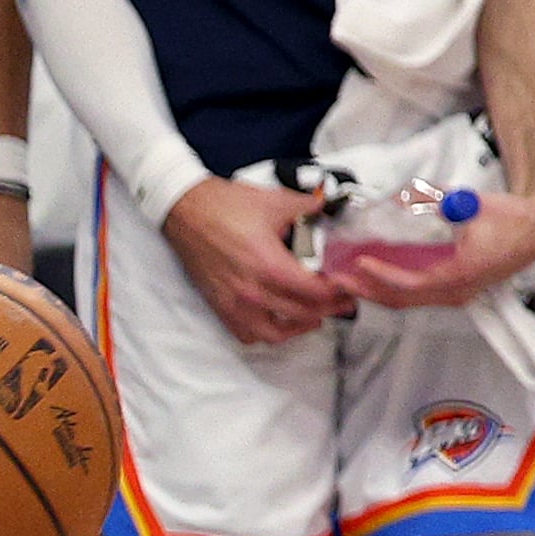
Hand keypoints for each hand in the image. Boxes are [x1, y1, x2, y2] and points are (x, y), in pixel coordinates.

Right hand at [161, 178, 349, 344]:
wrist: (183, 210)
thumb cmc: (225, 205)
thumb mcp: (274, 201)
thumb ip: (308, 208)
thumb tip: (329, 209)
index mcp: (270, 266)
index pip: (316, 292)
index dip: (339, 292)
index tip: (351, 287)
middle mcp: (253, 291)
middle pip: (302, 314)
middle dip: (329, 309)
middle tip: (344, 302)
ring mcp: (234, 302)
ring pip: (276, 333)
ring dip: (299, 327)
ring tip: (315, 315)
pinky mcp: (220, 305)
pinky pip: (247, 334)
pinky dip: (266, 333)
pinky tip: (279, 321)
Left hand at [322, 185, 534, 312]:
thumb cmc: (510, 218)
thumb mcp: (470, 204)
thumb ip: (433, 202)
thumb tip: (400, 199)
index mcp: (459, 274)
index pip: (410, 284)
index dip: (381, 276)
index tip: (357, 263)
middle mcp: (457, 291)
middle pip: (403, 300)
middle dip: (368, 291)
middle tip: (337, 280)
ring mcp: (458, 293)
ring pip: (410, 301)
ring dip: (378, 292)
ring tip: (350, 280)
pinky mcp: (458, 288)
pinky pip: (420, 295)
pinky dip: (394, 289)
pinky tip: (378, 276)